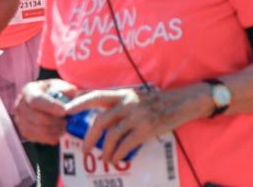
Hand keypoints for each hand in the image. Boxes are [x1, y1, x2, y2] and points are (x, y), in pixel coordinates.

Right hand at [15, 79, 76, 144]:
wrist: (53, 101)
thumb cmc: (59, 92)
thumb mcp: (64, 86)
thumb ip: (67, 90)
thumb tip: (70, 93)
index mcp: (29, 90)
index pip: (36, 100)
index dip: (50, 106)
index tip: (64, 111)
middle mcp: (20, 105)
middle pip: (36, 117)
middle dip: (54, 121)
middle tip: (68, 120)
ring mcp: (20, 120)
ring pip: (36, 130)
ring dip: (53, 130)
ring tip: (66, 125)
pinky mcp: (25, 131)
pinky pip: (36, 138)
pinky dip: (49, 137)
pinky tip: (59, 131)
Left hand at [64, 86, 203, 163]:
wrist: (187, 101)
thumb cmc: (163, 101)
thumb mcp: (141, 98)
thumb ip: (124, 105)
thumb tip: (104, 122)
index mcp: (125, 94)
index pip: (96, 96)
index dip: (79, 103)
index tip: (65, 111)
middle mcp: (129, 102)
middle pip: (100, 121)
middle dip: (89, 138)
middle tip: (85, 149)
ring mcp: (138, 115)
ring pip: (111, 137)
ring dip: (106, 152)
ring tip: (106, 159)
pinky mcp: (147, 128)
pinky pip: (126, 146)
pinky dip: (118, 155)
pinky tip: (118, 159)